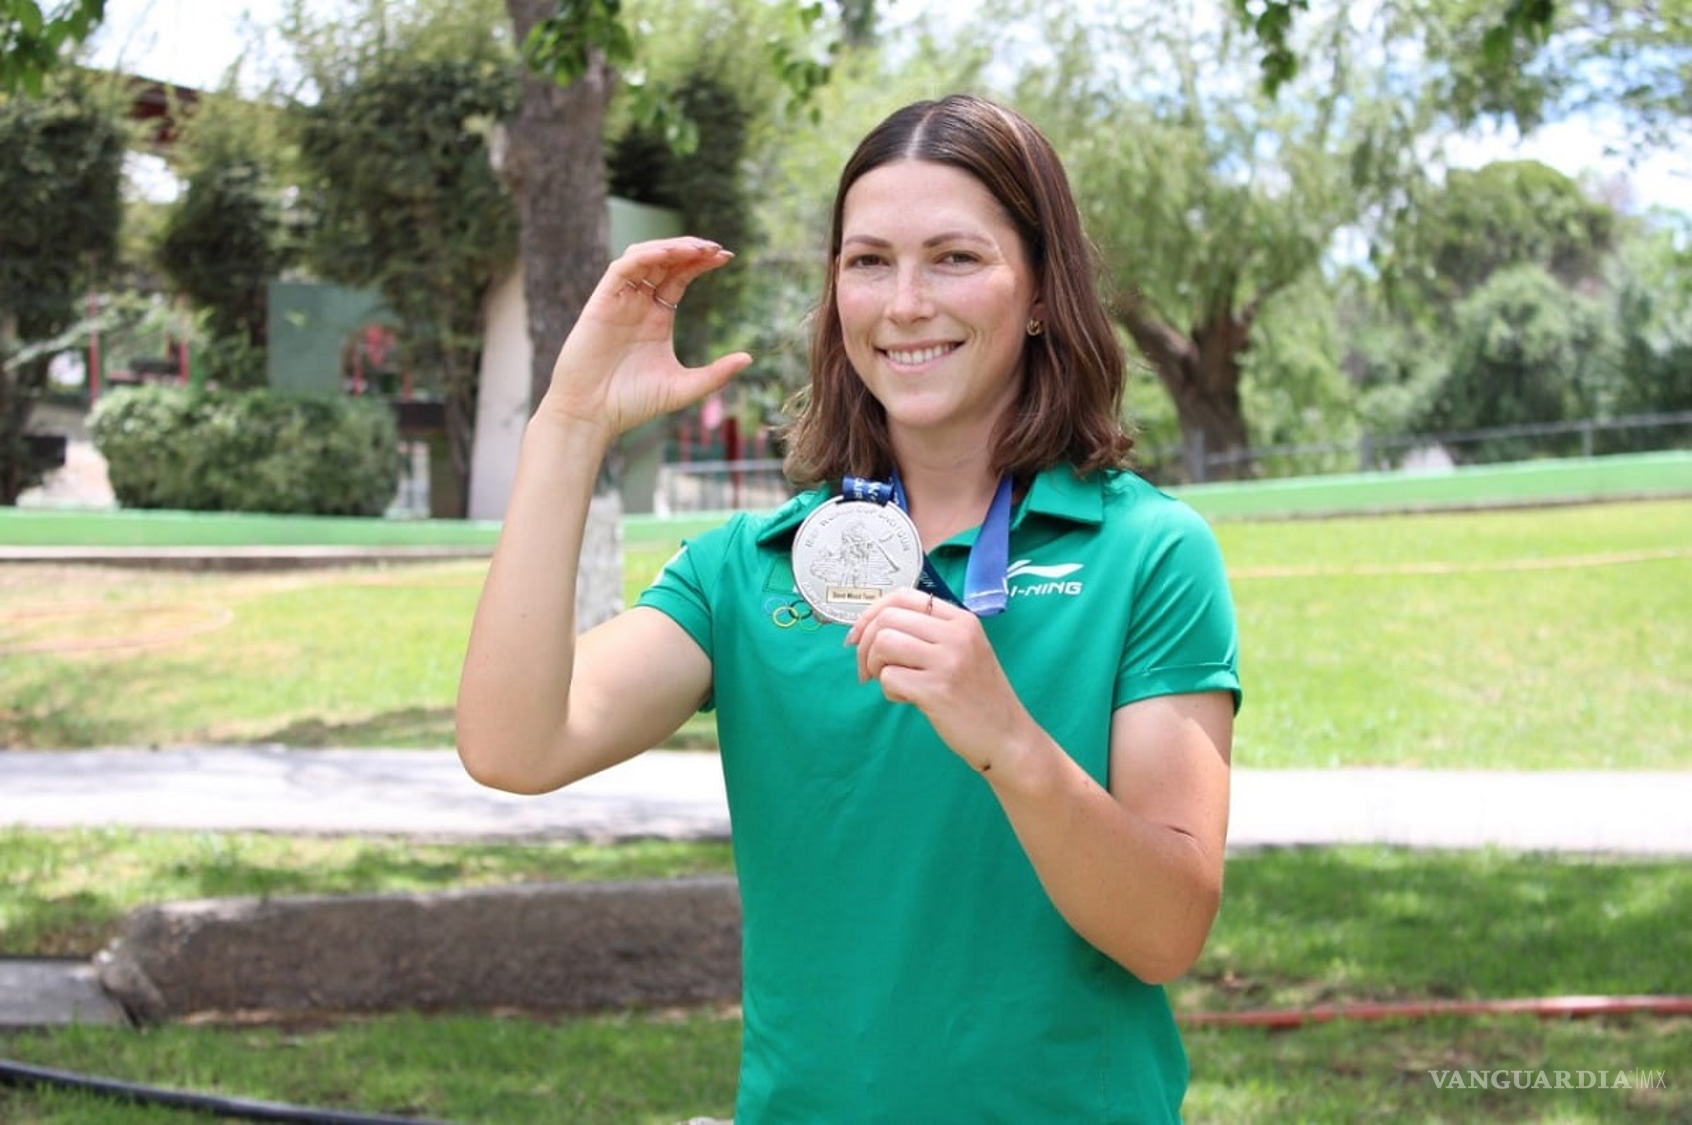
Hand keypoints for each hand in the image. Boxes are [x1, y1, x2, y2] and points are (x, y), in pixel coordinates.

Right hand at [536, 237, 752, 438]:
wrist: (592, 415)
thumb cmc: (632, 403)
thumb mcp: (684, 387)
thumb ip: (716, 374)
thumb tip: (749, 358)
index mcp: (657, 318)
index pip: (680, 277)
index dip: (701, 263)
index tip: (727, 257)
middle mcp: (638, 304)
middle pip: (665, 262)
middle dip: (691, 250)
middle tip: (717, 248)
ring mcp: (619, 301)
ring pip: (643, 257)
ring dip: (670, 247)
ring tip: (697, 248)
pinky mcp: (601, 303)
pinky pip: (622, 268)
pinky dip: (644, 256)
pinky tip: (668, 255)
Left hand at [845, 589, 1032, 771]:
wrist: (1007, 736)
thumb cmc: (978, 696)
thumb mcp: (964, 651)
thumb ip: (929, 634)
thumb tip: (871, 628)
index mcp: (962, 620)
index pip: (903, 596)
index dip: (872, 613)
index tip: (859, 636)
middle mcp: (956, 634)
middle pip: (888, 618)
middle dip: (865, 644)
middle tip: (867, 668)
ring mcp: (947, 661)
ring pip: (884, 643)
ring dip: (873, 665)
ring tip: (889, 682)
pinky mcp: (936, 689)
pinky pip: (889, 677)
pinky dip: (888, 690)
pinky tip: (907, 699)